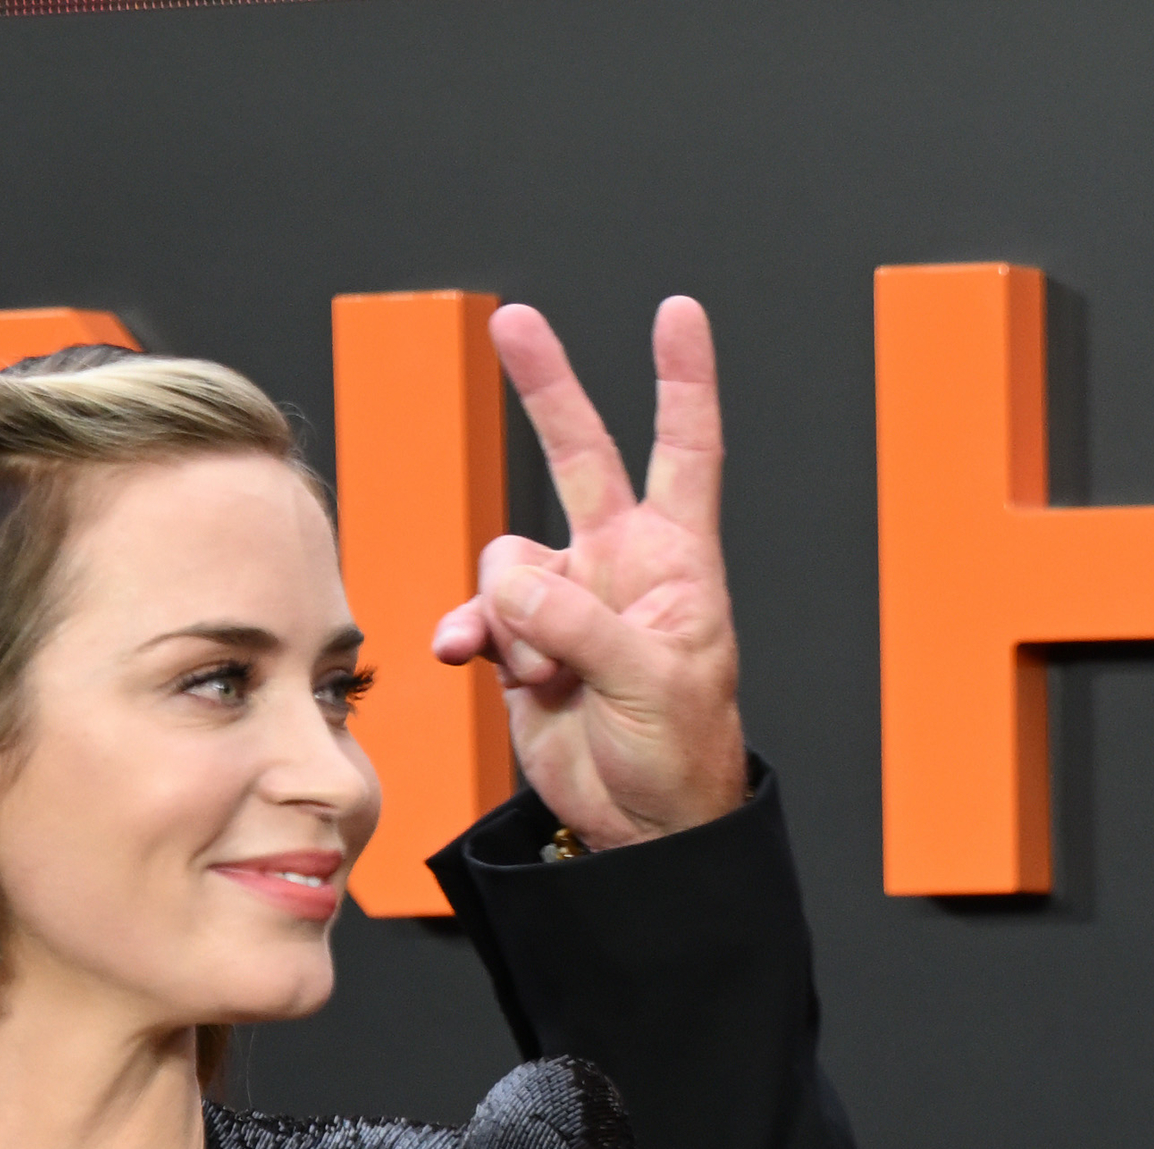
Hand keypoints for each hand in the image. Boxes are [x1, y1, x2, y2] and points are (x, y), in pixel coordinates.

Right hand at [430, 298, 748, 850]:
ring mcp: (566, 601)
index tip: (679, 316)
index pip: (686, 454)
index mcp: (675, 563)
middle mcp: (618, 567)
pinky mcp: (523, 643)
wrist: (639, 827)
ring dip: (509, 615)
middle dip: (545, 388)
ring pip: (506, 559)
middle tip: (514, 320)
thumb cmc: (680, 755)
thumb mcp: (646, 683)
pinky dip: (470, 633)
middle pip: (579, 456)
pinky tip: (468, 658)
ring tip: (544, 673)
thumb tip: (506, 585)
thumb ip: (576, 624)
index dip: (683, 383)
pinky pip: (478, 612)